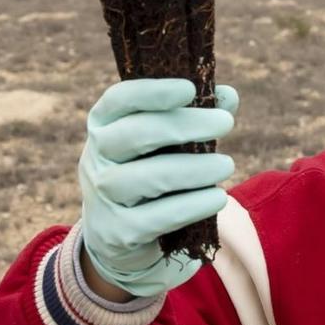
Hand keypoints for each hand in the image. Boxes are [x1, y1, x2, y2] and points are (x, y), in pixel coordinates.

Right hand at [77, 77, 238, 296]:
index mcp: (103, 124)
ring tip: (227, 165)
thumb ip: (192, 116)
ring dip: (193, 169)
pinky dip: (191, 206)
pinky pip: (157, 217)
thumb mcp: (163, 143)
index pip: (120, 99)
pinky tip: (217, 198)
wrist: (118, 236)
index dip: (154, 91)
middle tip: (226, 122)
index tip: (190, 88)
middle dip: (185, 125)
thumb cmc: (148, 172)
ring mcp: (103, 196)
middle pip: (136, 134)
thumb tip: (228, 95)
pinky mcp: (118, 232)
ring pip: (148, 177)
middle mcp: (96, 157)